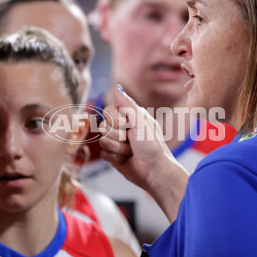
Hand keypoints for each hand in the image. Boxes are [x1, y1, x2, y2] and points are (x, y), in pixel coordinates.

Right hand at [99, 85, 189, 220]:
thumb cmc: (152, 145)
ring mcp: (116, 142)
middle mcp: (122, 128)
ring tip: (131, 151)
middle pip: (103, 126)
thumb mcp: (140, 121)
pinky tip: (126, 159)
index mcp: (129, 116)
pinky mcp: (113, 155)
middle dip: (118, 136)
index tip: (128, 126)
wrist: (154, 170)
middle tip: (132, 141)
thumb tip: (117, 86)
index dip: (116, 120)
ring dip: (118, 148)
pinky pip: (103, 153)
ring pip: (102, 141)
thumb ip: (127, 104)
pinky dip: (116, 157)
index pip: (108, 111)